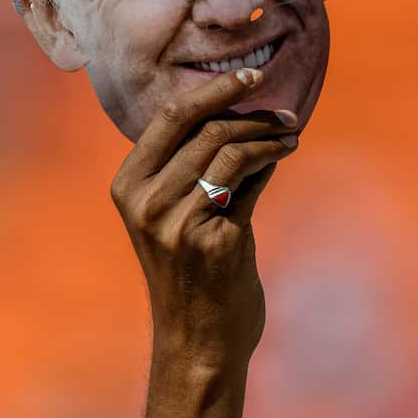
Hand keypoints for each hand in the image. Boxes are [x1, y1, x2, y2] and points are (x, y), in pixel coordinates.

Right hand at [110, 67, 299, 369]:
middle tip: (284, 111)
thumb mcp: (171, 215)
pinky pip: (249, 182)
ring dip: (267, 137)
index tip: (251, 77)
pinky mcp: (214, 239)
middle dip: (251, 113)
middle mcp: (146, 202)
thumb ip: (193, 166)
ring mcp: (178, 222)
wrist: (198, 340)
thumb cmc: (189, 273)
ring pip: (230, 151)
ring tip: (289, 134)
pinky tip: (283, 155)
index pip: (170, 118)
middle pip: (206, 130)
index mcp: (128, 186)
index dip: (213, 91)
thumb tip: (239, 111)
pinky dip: (270, 161)